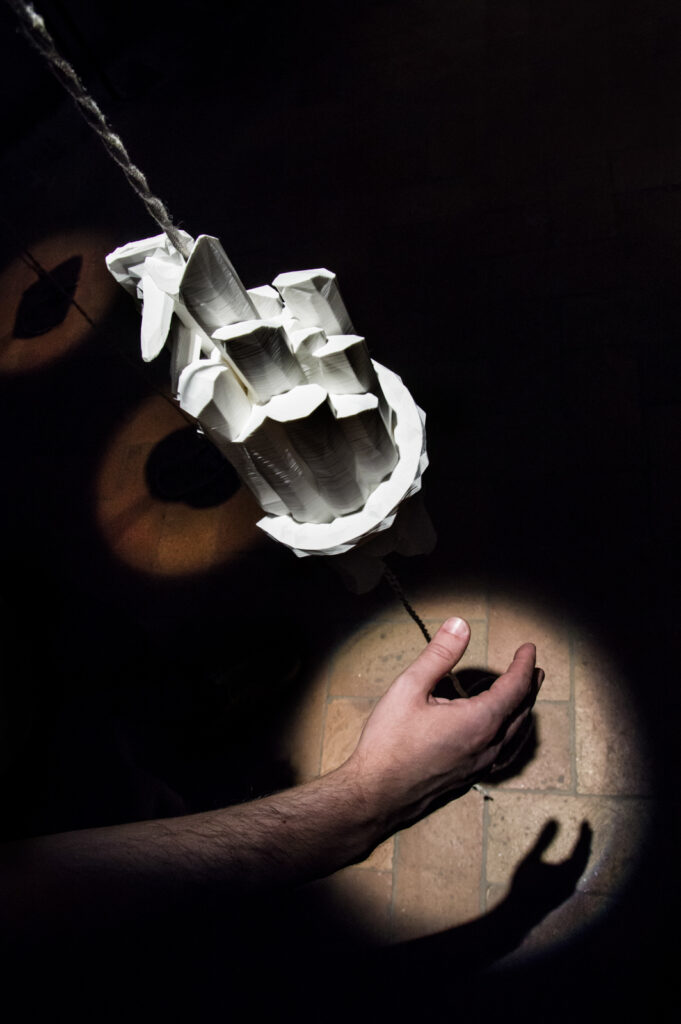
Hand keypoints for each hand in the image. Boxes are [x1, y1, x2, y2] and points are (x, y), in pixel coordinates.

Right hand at [342, 616, 543, 832]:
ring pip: (514, 734)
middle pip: (521, 711)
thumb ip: (439, 655)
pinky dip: (511, 732)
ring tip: (524, 696)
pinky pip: (504, 751)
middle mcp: (488, 745)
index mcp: (479, 721)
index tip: (528, 648)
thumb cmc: (389, 741)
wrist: (376, 794)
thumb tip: (461, 625)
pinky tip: (500, 732)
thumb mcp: (409, 688)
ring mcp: (481, 765)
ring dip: (522, 710)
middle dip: (529, 687)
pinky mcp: (470, 777)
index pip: (515, 687)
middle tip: (534, 669)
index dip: (524, 665)